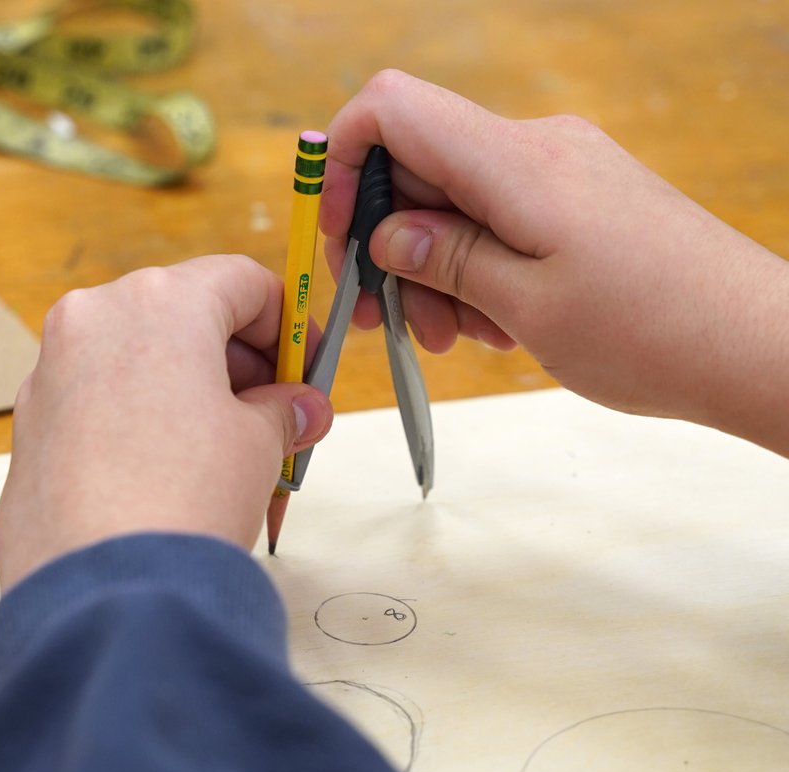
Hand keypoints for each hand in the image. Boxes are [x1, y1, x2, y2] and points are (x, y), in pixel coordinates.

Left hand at [0, 256, 334, 590]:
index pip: (241, 282)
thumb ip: (282, 411)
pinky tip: (168, 472)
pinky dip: (139, 417)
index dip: (287, 325)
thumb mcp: (258, 443)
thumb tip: (298, 409)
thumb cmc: (183, 499)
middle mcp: (93, 318)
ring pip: (137, 357)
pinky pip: (98, 398)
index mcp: (157, 301)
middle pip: (184, 315)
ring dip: (188, 391)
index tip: (305, 367)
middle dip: (237, 363)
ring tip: (226, 454)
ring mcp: (51, 370)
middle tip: (275, 415)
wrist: (105, 591)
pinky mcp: (29, 422)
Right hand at [321, 70, 788, 453]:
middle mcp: (537, 149)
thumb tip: (384, 234)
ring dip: (433, 268)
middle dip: (389, 243)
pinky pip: (498, 216)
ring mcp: (562, 169)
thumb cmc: (654, 331)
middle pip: (418, 166)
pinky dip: (475, 266)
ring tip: (455, 337)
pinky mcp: (579, 197)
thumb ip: (444, 260)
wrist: (758, 345)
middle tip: (391, 320)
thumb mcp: (526, 308)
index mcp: (517, 163)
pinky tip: (495, 322)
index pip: (392, 110)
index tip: (342, 237)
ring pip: (455, 200)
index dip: (344, 164)